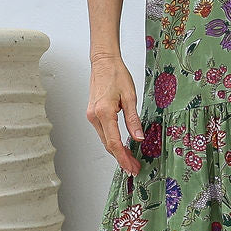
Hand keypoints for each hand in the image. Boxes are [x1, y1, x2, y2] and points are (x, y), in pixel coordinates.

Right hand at [86, 54, 144, 174]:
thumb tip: (138, 138)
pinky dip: (112, 141)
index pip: (114, 143)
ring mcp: (92, 116)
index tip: (132, 167)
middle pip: (108, 145)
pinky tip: (121, 146)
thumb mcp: (130, 97)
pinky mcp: (93, 114)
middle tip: (134, 167)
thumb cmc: (116, 74)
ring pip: (105, 140)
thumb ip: (134, 120)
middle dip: (121, 158)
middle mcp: (94, 116)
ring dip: (117, 151)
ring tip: (130, 159)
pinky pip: (103, 132)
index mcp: (104, 112)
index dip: (123, 158)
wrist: (103, 62)